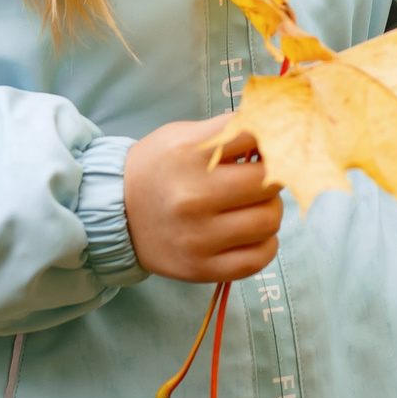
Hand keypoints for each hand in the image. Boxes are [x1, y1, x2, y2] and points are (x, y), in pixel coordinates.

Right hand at [124, 116, 281, 283]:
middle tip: (260, 177)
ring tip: (253, 205)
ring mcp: (198, 236)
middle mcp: (193, 196)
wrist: (115, 213)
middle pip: (270, 180)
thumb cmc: (158, 168)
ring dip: (270, 209)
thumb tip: (280, 130)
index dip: (272, 137)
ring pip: (270, 220)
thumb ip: (230, 129)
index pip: (257, 135)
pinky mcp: (201, 268)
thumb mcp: (184, 134)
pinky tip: (252, 233)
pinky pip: (259, 258)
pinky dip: (266, 243)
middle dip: (273, 175)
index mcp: (190, 153)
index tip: (269, 144)